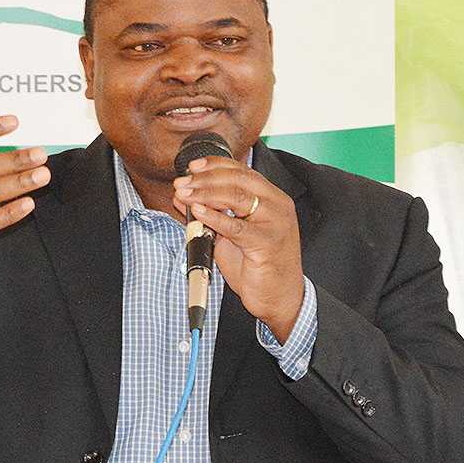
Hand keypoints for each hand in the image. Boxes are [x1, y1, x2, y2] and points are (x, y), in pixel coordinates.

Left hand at [173, 156, 304, 341]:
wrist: (280, 297)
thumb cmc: (258, 266)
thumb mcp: (231, 235)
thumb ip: (212, 215)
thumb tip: (183, 197)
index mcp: (272, 198)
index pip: (242, 171)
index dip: (215, 165)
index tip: (193, 166)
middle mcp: (277, 205)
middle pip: (238, 180)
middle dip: (205, 179)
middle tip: (183, 182)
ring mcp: (275, 223)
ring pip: (237, 198)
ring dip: (205, 194)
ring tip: (184, 194)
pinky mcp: (267, 243)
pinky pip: (236, 226)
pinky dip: (214, 217)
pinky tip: (197, 211)